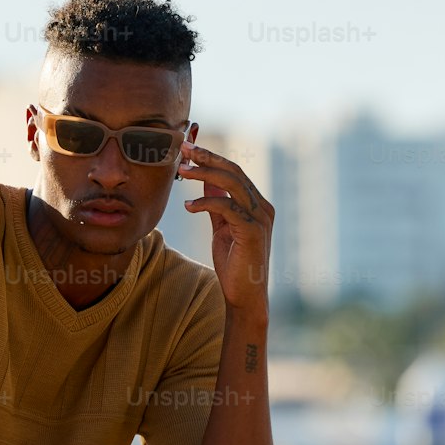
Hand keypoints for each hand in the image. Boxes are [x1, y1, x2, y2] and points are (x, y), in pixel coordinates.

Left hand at [176, 139, 273, 313]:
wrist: (245, 296)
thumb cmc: (234, 264)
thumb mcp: (223, 228)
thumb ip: (217, 204)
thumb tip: (205, 180)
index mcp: (257, 203)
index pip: (234, 171)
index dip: (211, 157)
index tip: (189, 149)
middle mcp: (262, 207)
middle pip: (233, 171)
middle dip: (207, 157)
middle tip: (183, 149)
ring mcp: (260, 218)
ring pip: (231, 184)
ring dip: (203, 174)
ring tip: (181, 171)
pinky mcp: (253, 231)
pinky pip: (227, 207)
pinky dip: (205, 203)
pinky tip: (188, 206)